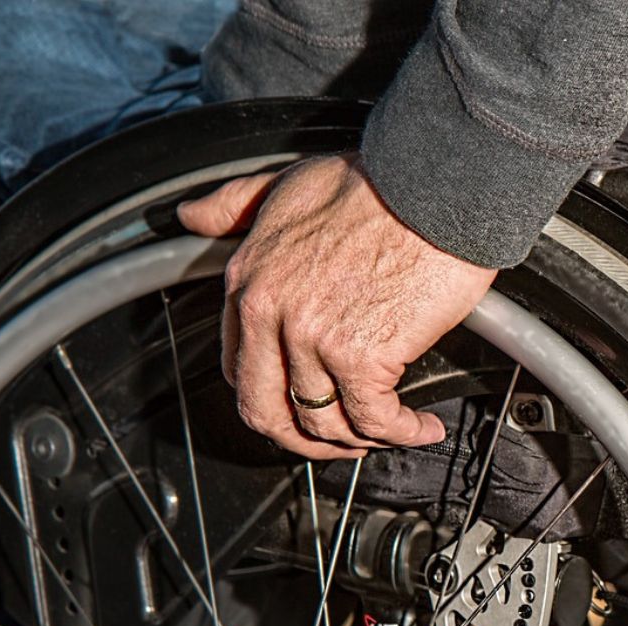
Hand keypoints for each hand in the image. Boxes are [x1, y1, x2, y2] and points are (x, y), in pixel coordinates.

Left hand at [177, 154, 497, 458]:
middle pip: (268, 413)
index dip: (274, 399)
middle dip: (306, 441)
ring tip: (393, 431)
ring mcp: (314, 339)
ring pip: (324, 425)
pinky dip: (403, 433)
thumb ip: (236, 205)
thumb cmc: (378, 183)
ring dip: (362, 441)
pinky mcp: (363, 356)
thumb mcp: (286, 183)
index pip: (241, 369)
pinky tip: (423, 426)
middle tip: (342, 441)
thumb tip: (193, 217)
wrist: (434, 185)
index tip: (306, 403)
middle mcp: (271, 314)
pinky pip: (375, 420)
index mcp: (249, 280)